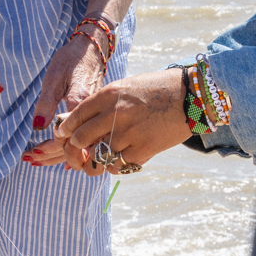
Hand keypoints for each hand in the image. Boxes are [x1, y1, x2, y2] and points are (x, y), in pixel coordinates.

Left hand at [21, 34, 110, 163]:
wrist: (92, 48)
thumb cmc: (71, 60)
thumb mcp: (54, 78)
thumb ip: (46, 103)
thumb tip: (37, 127)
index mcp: (81, 105)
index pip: (67, 137)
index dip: (49, 148)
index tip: (31, 152)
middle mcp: (93, 115)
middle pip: (74, 146)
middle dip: (51, 156)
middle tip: (29, 159)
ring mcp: (96, 117)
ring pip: (81, 145)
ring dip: (59, 155)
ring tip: (37, 160)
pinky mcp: (96, 117)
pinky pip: (86, 139)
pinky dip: (71, 149)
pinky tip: (61, 158)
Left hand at [46, 69, 191, 174]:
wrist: (192, 96)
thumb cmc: (158, 90)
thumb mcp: (126, 88)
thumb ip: (103, 103)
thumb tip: (78, 120)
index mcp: (109, 95)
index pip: (75, 117)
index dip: (65, 130)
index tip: (63, 136)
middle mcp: (115, 114)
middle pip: (79, 139)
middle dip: (73, 149)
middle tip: (77, 152)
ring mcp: (128, 134)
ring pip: (95, 158)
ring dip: (92, 162)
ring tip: (94, 161)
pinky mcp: (142, 151)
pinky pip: (116, 167)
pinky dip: (113, 167)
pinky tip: (117, 161)